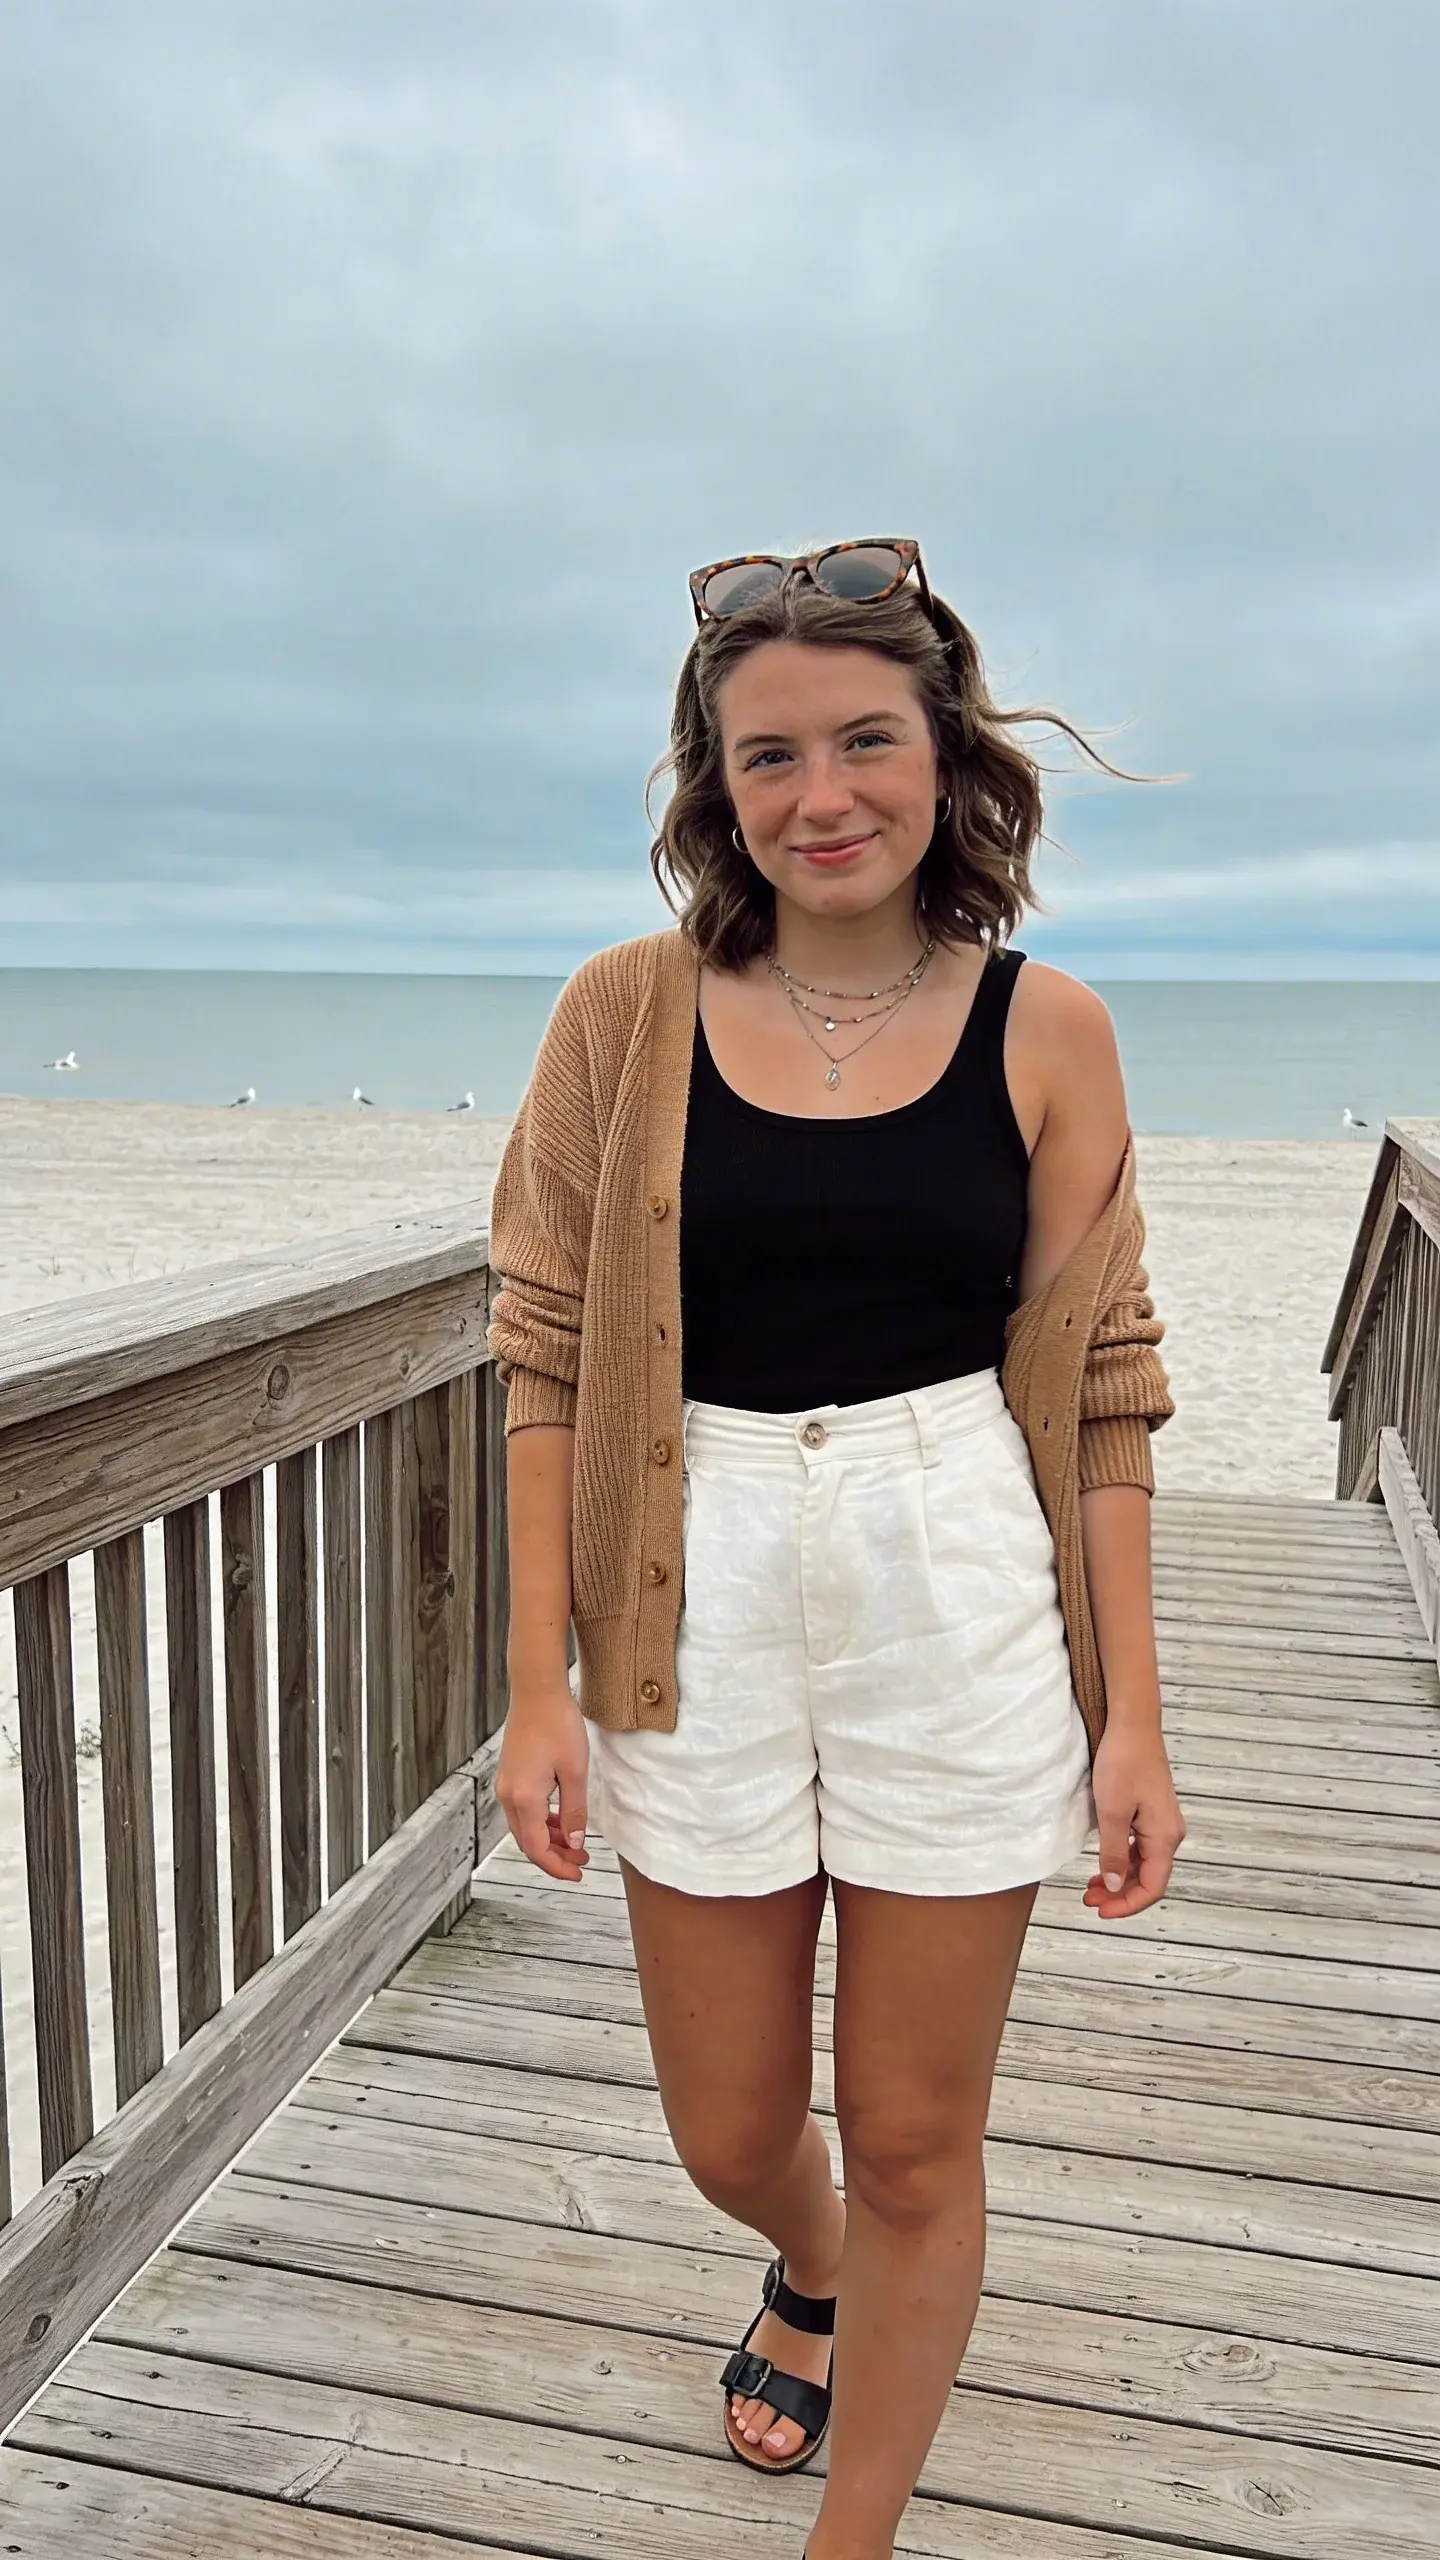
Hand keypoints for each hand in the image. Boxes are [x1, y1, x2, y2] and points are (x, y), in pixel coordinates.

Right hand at [495, 1677, 590, 1881]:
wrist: (537, 1690)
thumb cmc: (557, 1725)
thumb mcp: (575, 1771)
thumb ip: (575, 1811)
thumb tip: (575, 1842)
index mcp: (523, 1798)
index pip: (537, 1848)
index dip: (556, 1867)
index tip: (578, 1874)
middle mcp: (508, 1795)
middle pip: (528, 1841)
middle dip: (554, 1856)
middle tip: (582, 1862)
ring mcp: (506, 1784)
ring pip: (526, 1826)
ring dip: (549, 1839)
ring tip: (577, 1843)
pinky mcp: (510, 1775)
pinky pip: (524, 1810)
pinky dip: (542, 1821)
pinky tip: (562, 1819)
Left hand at [1083, 1720, 1185, 1918]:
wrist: (1131, 1724)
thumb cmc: (1122, 1761)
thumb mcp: (1111, 1812)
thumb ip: (1114, 1852)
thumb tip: (1117, 1886)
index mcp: (1165, 1836)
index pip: (1153, 1887)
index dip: (1128, 1905)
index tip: (1102, 1911)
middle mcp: (1170, 1832)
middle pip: (1150, 1878)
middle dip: (1121, 1894)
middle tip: (1089, 1899)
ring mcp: (1162, 1821)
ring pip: (1145, 1864)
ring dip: (1120, 1878)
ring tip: (1093, 1885)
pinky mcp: (1153, 1811)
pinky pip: (1142, 1847)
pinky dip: (1124, 1860)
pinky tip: (1105, 1862)